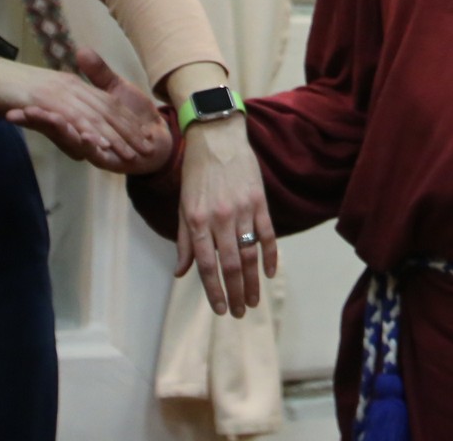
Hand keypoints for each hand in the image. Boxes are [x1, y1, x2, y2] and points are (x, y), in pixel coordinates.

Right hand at [0, 48, 169, 173]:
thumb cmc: (11, 85)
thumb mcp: (46, 96)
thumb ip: (66, 117)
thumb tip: (81, 142)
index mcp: (73, 86)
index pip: (106, 105)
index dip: (126, 122)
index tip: (146, 136)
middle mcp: (70, 90)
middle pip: (105, 112)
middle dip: (126, 132)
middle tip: (146, 150)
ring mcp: (58, 95)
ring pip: (89, 117)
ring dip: (109, 136)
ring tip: (127, 153)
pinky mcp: (43, 101)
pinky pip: (64, 117)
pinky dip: (79, 129)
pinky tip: (92, 144)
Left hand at [176, 111, 277, 318]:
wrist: (217, 138)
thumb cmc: (196, 174)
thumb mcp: (182, 206)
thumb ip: (184, 240)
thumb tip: (181, 272)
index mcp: (197, 221)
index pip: (206, 264)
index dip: (214, 289)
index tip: (219, 309)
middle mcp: (220, 218)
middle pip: (231, 263)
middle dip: (235, 292)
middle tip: (238, 313)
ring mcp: (242, 209)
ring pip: (250, 253)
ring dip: (253, 280)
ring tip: (254, 301)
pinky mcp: (259, 200)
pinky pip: (267, 233)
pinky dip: (270, 254)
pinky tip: (271, 272)